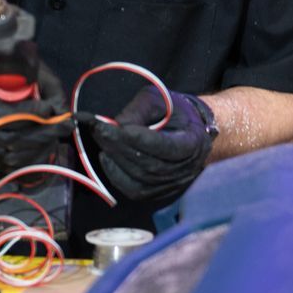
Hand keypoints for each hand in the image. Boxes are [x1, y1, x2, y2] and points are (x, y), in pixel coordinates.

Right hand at [0, 46, 65, 171]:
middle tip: (63, 125)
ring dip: (37, 149)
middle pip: (10, 140)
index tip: (49, 108)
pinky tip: (40, 146)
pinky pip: (6, 165)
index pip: (3, 115)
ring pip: (10, 157)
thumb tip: (62, 112)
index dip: (30, 114)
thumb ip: (43, 86)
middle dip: (42, 134)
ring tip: (54, 135)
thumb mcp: (19, 67)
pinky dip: (27, 158)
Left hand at [90, 88, 217, 201]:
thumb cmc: (172, 111)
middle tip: (99, 129)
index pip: (169, 147)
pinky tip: (106, 157)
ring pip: (140, 178)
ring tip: (100, 138)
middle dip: (121, 146)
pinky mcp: (157, 192)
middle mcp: (186, 169)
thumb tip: (115, 124)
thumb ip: (139, 110)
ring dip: (116, 158)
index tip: (121, 128)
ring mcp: (172, 184)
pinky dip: (116, 175)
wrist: (185, 130)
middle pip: (151, 164)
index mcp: (194, 142)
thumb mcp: (159, 100)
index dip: (144, 140)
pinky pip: (134, 190)